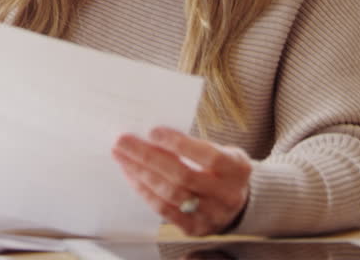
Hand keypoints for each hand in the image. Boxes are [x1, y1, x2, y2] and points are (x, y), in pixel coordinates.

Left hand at [111, 126, 250, 235]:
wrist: (238, 204)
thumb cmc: (221, 169)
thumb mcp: (221, 151)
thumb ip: (194, 145)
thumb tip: (150, 135)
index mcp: (236, 170)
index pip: (208, 157)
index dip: (179, 144)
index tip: (152, 132)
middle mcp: (227, 195)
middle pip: (183, 176)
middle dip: (148, 157)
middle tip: (123, 142)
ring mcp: (211, 215)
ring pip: (170, 194)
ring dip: (141, 173)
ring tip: (122, 156)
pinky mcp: (195, 228)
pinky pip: (164, 210)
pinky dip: (144, 191)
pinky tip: (131, 175)